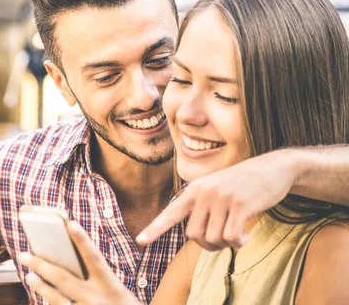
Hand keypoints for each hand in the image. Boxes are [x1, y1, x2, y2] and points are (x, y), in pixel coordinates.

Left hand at [20, 221, 140, 304]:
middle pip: (63, 278)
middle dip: (41, 265)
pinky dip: (50, 303)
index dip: (82, 240)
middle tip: (22, 254)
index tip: (70, 224)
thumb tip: (69, 260)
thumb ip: (98, 277)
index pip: (94, 258)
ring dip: (41, 287)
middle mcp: (98, 299)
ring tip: (29, 276)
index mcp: (110, 285)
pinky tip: (42, 298)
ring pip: (57, 299)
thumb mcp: (116, 291)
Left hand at [137, 150, 294, 249]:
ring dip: (226, 244)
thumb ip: (203, 209)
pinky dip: (238, 243)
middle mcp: (204, 192)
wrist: (273, 167)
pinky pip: (230, 238)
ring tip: (237, 233)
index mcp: (195, 190)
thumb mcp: (217, 189)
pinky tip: (246, 236)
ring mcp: (221, 198)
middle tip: (224, 241)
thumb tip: (199, 238)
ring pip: (213, 239)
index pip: (171, 212)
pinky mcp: (240, 205)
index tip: (140, 241)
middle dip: (208, 245)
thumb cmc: (242, 184)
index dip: (155, 229)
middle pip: (194, 235)